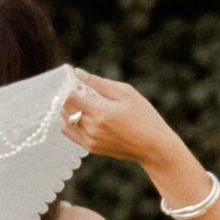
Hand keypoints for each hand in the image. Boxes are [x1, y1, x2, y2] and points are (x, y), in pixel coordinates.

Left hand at [59, 71, 182, 167]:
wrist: (154, 146)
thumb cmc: (144, 116)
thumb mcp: (126, 93)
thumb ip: (99, 83)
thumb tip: (78, 73)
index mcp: (101, 112)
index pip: (70, 96)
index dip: (68, 84)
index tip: (72, 78)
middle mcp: (91, 128)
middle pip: (65, 107)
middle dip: (68, 95)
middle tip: (77, 87)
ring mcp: (89, 139)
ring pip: (65, 119)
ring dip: (68, 107)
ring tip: (81, 101)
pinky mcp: (90, 147)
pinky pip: (69, 131)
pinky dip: (69, 120)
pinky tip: (80, 114)